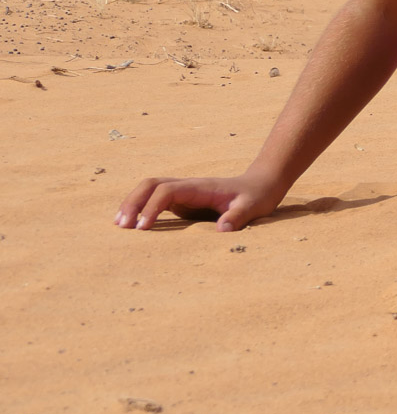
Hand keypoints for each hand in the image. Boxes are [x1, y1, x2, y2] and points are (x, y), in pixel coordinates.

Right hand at [115, 172, 284, 230]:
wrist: (261, 185)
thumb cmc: (257, 196)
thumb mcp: (253, 207)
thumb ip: (238, 216)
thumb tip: (222, 229)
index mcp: (200, 187)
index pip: (167, 191)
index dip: (152, 206)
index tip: (143, 227)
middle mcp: (187, 186)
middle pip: (150, 184)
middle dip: (133, 201)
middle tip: (121, 226)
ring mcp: (182, 193)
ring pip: (149, 190)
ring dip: (132, 203)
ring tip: (118, 225)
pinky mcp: (182, 201)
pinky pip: (155, 201)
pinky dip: (140, 209)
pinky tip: (131, 225)